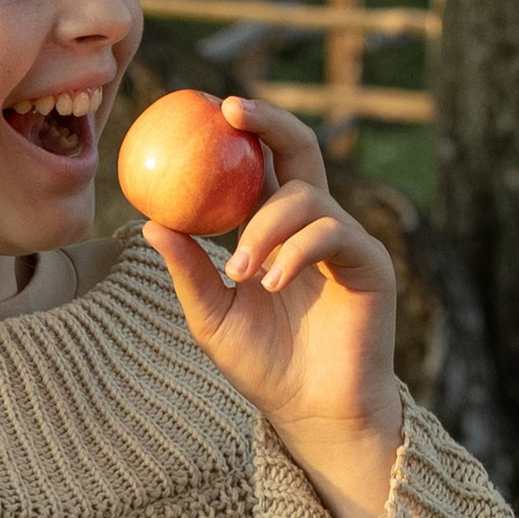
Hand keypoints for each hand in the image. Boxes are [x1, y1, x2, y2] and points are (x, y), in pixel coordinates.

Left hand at [139, 97, 402, 517]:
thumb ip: (186, 269)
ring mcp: (345, 241)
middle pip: (301, 149)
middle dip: (268, 122)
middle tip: (229, 112)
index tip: (204, 107)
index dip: (241, 132)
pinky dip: (297, 251)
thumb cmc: (263, 365)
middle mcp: (314, 224)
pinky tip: (272, 280)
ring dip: (266, 228)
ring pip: (307, 198)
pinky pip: (334, 234)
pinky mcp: (371, 264)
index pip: (261, 165)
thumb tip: (148, 222)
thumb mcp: (211, 316)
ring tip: (241, 273)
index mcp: (276, 229)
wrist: (313, 410)